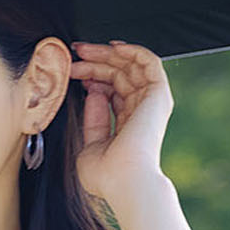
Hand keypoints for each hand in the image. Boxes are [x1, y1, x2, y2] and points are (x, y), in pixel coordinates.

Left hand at [68, 39, 171, 204]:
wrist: (124, 182)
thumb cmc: (107, 176)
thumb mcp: (90, 144)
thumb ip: (93, 119)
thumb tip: (94, 92)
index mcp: (127, 125)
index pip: (112, 91)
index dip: (92, 77)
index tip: (72, 72)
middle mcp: (141, 112)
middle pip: (119, 75)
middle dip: (95, 62)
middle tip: (74, 53)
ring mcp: (151, 103)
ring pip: (131, 66)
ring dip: (107, 54)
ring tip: (83, 50)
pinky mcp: (158, 95)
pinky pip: (149, 62)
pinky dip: (133, 51)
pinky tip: (113, 47)